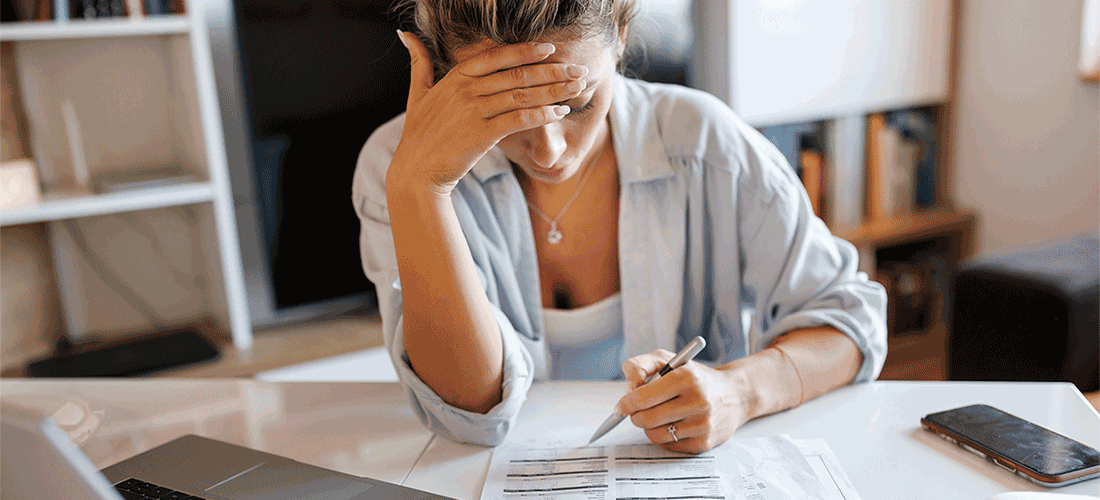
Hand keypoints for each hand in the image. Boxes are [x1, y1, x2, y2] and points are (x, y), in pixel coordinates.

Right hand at [389, 31, 587, 193]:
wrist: (416, 171)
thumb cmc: (419, 134)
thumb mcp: (416, 93)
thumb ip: (417, 62)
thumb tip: (406, 35)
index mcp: (455, 77)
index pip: (497, 57)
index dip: (526, 51)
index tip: (551, 49)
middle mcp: (466, 90)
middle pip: (517, 74)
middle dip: (552, 70)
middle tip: (578, 69)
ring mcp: (474, 111)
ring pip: (522, 94)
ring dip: (554, 90)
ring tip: (577, 87)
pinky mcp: (482, 134)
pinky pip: (519, 119)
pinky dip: (542, 114)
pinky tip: (560, 112)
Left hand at [616, 350, 753, 453]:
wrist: (735, 394)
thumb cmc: (696, 377)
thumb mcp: (669, 360)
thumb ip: (641, 365)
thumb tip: (629, 386)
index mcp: (686, 377)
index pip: (644, 397)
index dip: (626, 403)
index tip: (620, 407)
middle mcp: (698, 401)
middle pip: (647, 419)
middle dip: (635, 416)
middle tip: (637, 411)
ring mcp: (703, 424)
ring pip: (655, 435)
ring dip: (649, 427)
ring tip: (658, 415)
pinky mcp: (704, 443)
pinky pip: (669, 445)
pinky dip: (664, 436)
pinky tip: (673, 424)